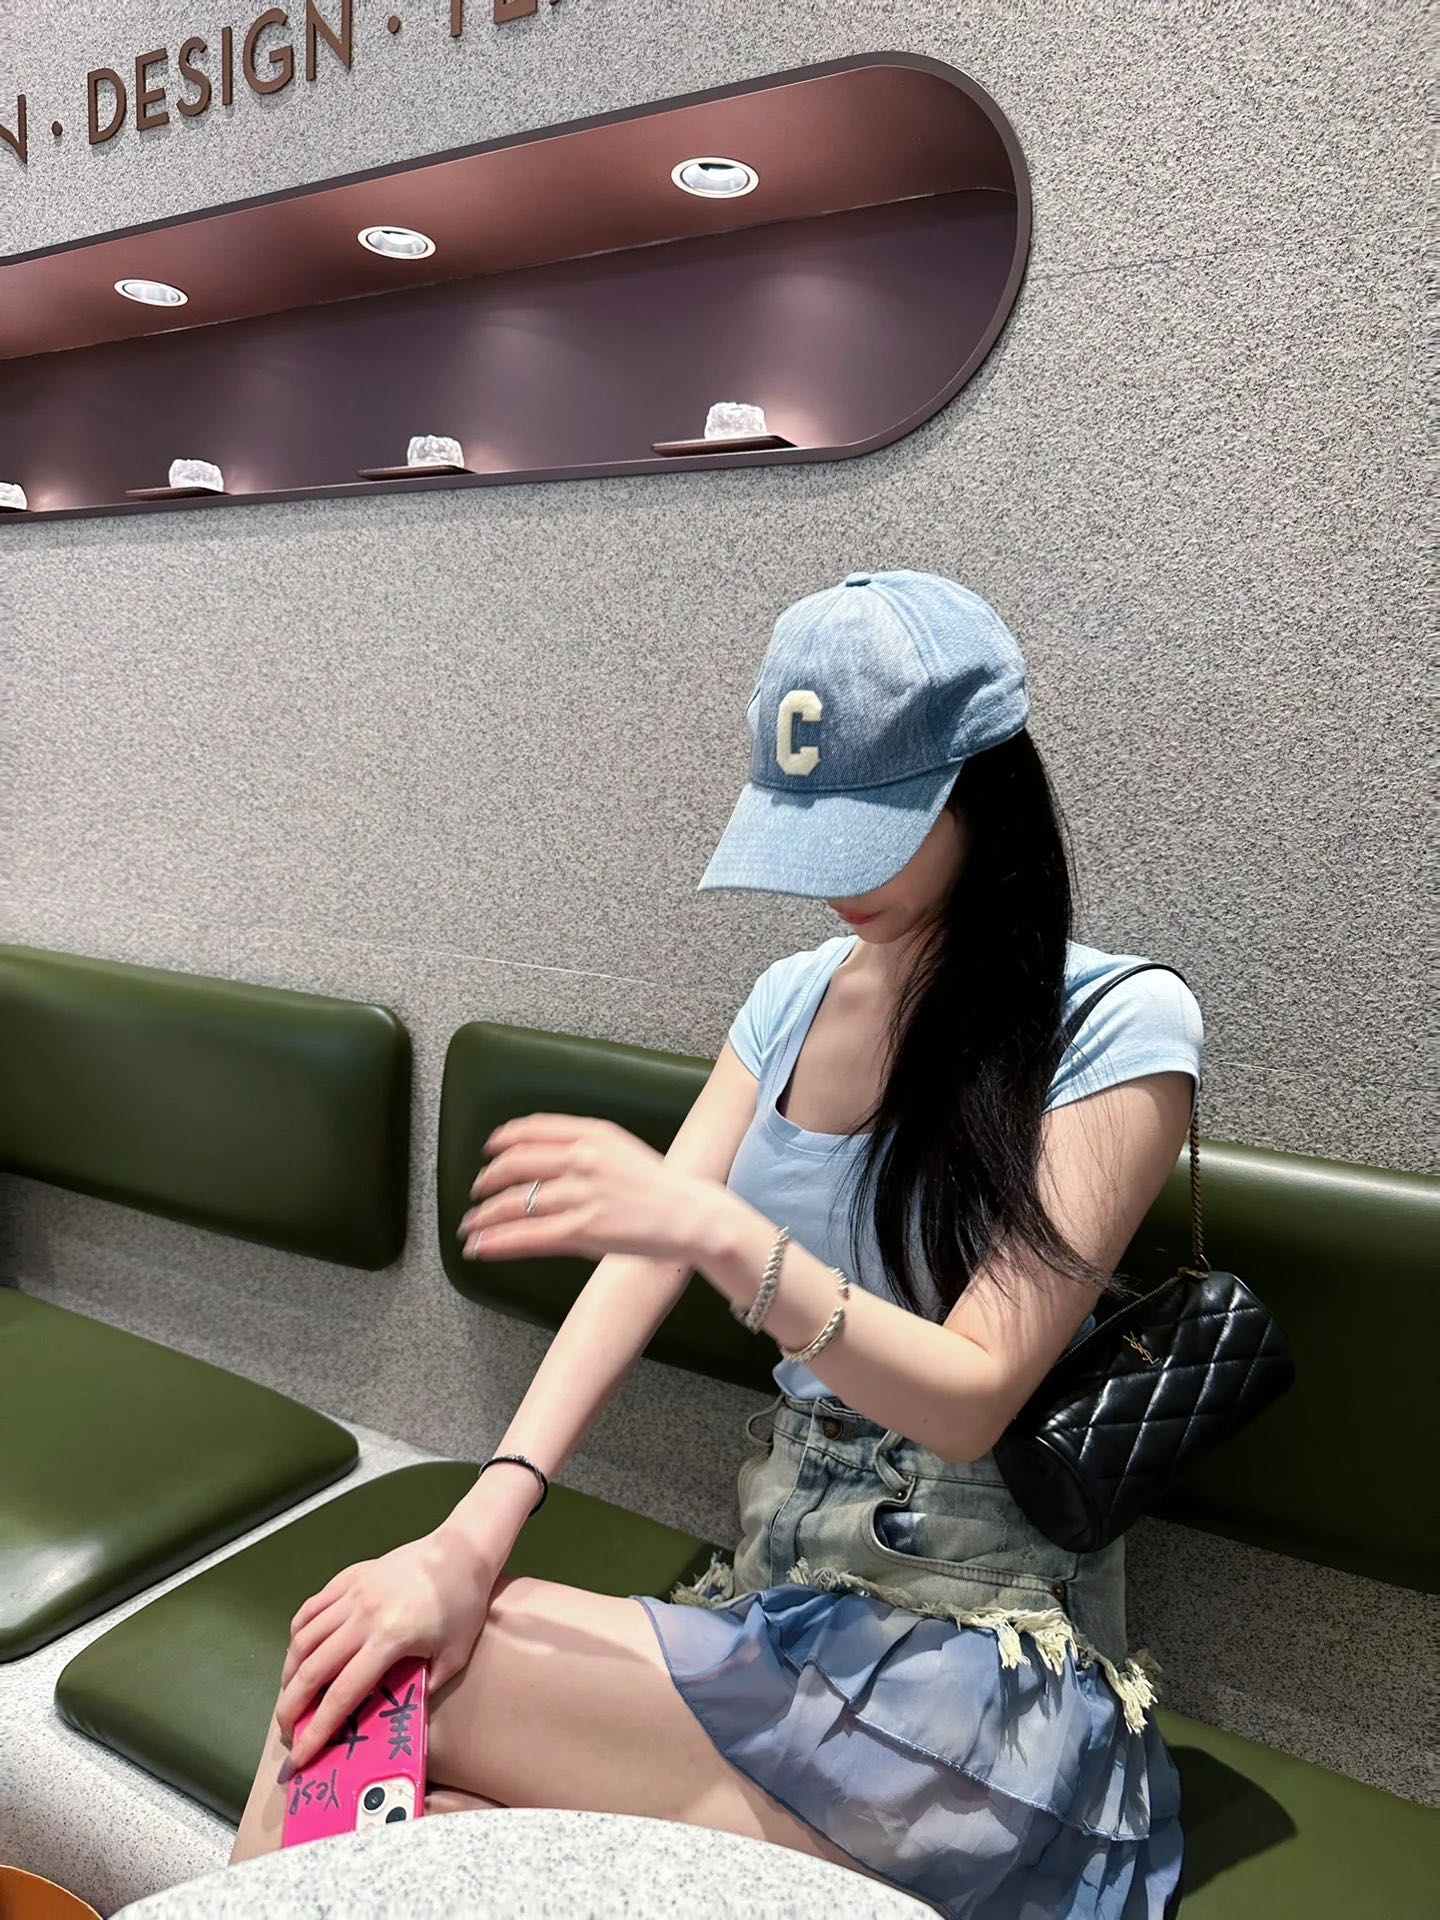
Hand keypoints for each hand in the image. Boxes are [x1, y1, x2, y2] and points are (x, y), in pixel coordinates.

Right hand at [277, 1527, 494, 1772]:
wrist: (461, 1550)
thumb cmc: (462, 1605)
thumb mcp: (453, 1657)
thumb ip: (422, 1690)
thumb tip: (394, 1719)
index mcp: (389, 1639)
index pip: (341, 1695)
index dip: (316, 1732)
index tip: (298, 1758)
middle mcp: (362, 1616)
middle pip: (311, 1671)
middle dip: (290, 1708)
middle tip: (285, 1733)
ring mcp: (352, 1593)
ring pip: (303, 1639)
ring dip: (290, 1673)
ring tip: (290, 1697)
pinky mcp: (348, 1577)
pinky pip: (311, 1609)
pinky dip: (298, 1634)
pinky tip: (299, 1652)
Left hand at [459, 1113, 726, 1266]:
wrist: (691, 1215)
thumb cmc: (660, 1187)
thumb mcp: (622, 1149)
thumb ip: (586, 1146)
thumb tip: (546, 1154)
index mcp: (592, 1133)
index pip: (532, 1129)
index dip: (503, 1141)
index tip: (490, 1150)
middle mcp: (582, 1159)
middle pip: (515, 1164)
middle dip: (487, 1181)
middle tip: (477, 1192)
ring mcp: (581, 1194)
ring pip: (515, 1203)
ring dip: (485, 1216)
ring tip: (471, 1226)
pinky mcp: (582, 1229)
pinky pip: (527, 1236)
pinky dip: (497, 1242)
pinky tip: (480, 1247)